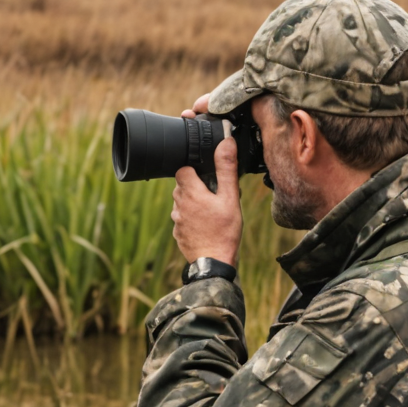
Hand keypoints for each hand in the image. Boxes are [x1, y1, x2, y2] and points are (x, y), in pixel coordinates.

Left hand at [171, 118, 241, 265]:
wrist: (214, 263)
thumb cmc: (224, 231)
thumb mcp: (230, 198)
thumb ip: (226, 169)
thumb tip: (226, 143)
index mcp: (190, 192)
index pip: (182, 169)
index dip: (194, 168)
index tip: (207, 175)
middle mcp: (179, 205)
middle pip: (182, 185)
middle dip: (196, 185)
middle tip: (215, 194)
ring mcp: (176, 220)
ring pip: (182, 202)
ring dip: (194, 202)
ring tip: (213, 210)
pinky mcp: (178, 233)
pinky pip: (183, 218)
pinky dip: (192, 218)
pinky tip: (206, 224)